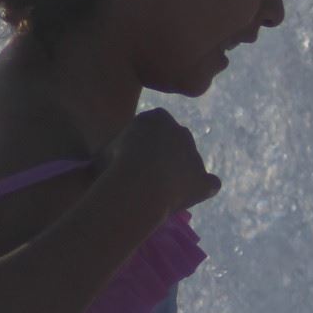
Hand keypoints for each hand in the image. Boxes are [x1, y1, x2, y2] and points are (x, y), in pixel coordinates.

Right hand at [102, 107, 218, 216]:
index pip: (155, 126)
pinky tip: (194, 195)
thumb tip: (102, 161)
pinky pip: (210, 183)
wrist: (141, 182)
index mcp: (158, 118)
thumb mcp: (104, 150)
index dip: (145, 143)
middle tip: (147, 176)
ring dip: (181, 174)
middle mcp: (181, 131)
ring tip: (161, 192)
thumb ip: (112, 150)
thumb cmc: (115, 164)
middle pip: (176, 142)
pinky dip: (203, 188)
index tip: (133, 158)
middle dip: (165, 156)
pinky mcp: (202, 178)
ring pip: (191, 163)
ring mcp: (195, 155)